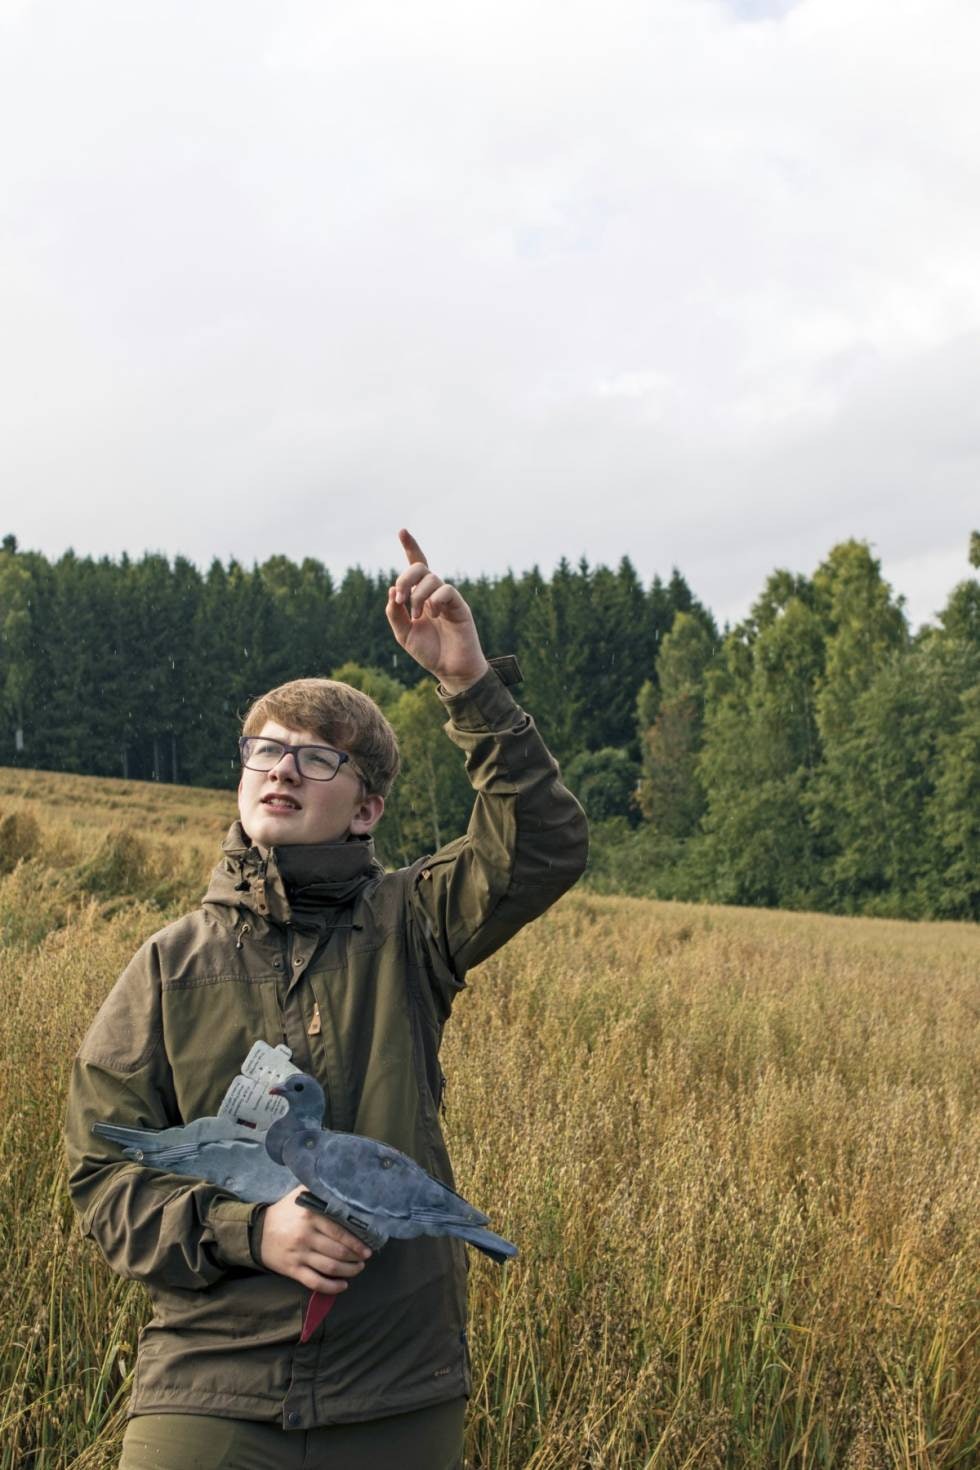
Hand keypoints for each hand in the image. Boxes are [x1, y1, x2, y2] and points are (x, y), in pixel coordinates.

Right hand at [257, 1186, 371, 1294]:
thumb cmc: (284, 1212)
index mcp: (310, 1216)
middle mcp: (305, 1236)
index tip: (367, 1247)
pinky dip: (331, 1287)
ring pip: (329, 1267)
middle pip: (337, 1251)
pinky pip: (315, 1282)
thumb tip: (343, 1186)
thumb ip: (320, 1191)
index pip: (339, 1231)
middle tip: (365, 1258)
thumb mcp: (300, 1195)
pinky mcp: (292, 1270)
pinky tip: (343, 1285)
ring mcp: (299, 1254)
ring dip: (348, 1271)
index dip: (356, 1242)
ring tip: (358, 1269)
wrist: (256, 1232)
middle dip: (355, 1257)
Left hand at [386, 529, 489, 693]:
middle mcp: (434, 593)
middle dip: (405, 577)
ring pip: (431, 578)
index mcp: (420, 596)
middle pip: (420, 567)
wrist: (451, 670)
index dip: (410, 547)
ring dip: (417, 596)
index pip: (416, 566)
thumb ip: (394, 613)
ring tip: (418, 615)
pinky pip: (446, 590)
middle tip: (400, 598)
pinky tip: (434, 615)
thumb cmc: (429, 652)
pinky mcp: (460, 606)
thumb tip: (392, 590)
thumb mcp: (403, 634)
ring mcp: (448, 598)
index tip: (402, 530)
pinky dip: (435, 600)